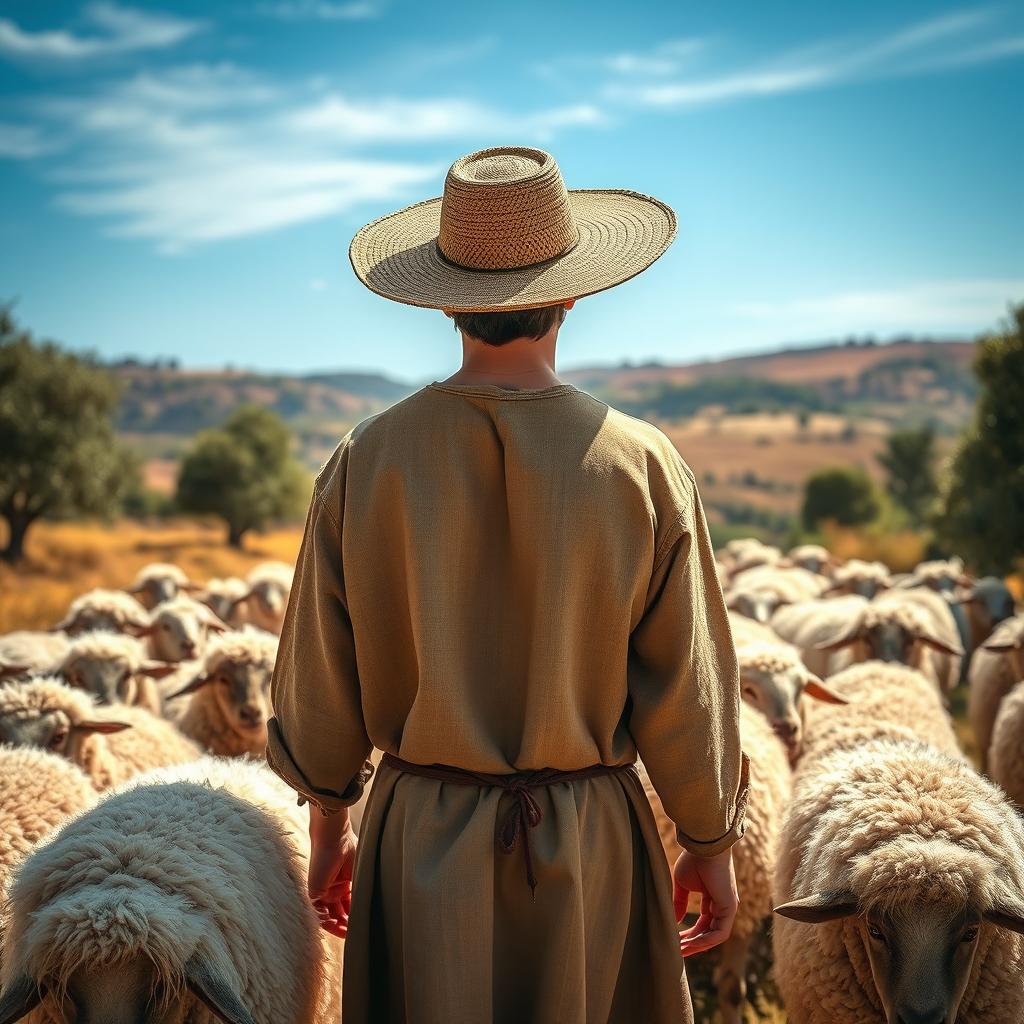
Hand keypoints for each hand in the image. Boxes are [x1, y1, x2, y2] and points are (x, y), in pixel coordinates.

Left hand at [307, 811, 356, 938]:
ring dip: (336, 925)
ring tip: (347, 934)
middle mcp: (331, 888)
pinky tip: (337, 925)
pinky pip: (317, 911)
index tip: (363, 925)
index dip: (354, 915)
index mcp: (343, 882)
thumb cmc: (349, 847)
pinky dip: (326, 920)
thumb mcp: (358, 872)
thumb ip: (358, 891)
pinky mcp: (313, 891)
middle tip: (354, 934)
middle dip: (345, 924)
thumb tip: (366, 907)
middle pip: (338, 912)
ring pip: (327, 914)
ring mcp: (321, 890)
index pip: (348, 904)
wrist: (334, 836)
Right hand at [672, 848, 737, 957]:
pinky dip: (706, 940)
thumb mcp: (682, 884)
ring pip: (715, 936)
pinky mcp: (730, 908)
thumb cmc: (693, 860)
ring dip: (698, 945)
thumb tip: (676, 920)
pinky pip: (720, 933)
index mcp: (713, 898)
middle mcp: (723, 905)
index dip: (690, 933)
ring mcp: (728, 907)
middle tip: (677, 950)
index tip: (676, 941)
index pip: (703, 923)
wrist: (703, 847)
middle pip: (709, 932)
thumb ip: (680, 902)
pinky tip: (691, 942)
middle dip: (693, 943)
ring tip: (681, 949)